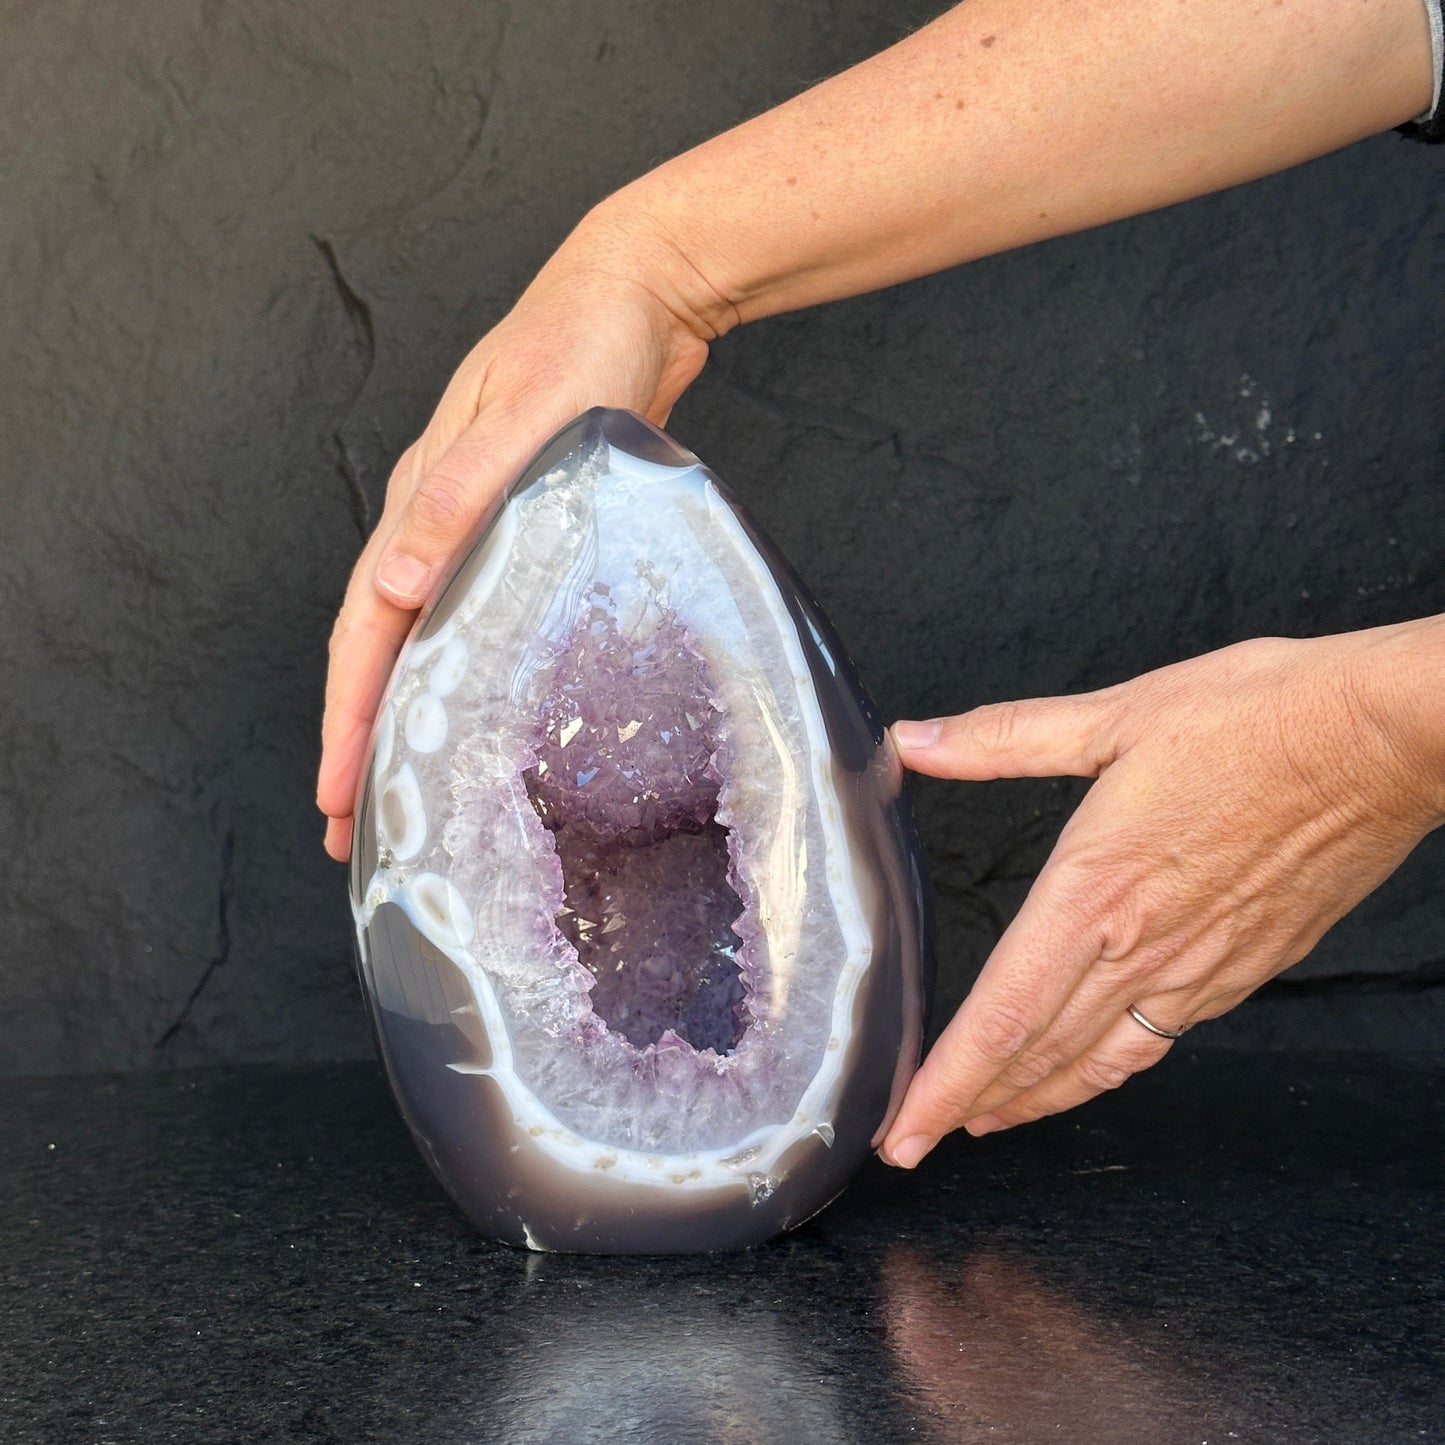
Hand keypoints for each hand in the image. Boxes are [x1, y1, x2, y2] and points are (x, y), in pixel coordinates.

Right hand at [317, 201, 728, 859]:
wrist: (637, 290)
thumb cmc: (585, 346)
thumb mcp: (524, 420)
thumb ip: (460, 499)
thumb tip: (392, 586)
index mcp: (421, 502)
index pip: (367, 629)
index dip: (348, 717)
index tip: (337, 797)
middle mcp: (434, 521)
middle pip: (379, 646)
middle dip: (360, 738)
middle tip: (354, 831)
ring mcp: (472, 525)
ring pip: (421, 639)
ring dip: (403, 716)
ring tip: (399, 794)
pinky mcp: (517, 526)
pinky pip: (469, 618)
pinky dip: (455, 676)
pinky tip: (473, 712)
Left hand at [880, 620, 1444, 1166]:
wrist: (1382, 743)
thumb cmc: (1258, 720)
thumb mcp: (1115, 715)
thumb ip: (1003, 737)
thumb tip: (916, 740)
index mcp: (1096, 889)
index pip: (1003, 1013)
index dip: (948, 1079)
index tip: (906, 1128)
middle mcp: (1143, 947)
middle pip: (1040, 1053)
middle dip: (970, 1106)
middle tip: (916, 1144)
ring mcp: (1199, 968)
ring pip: (1099, 1060)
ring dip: (1035, 1098)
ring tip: (988, 1120)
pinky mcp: (1243, 968)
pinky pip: (1158, 1039)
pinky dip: (1107, 1069)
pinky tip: (1091, 1071)